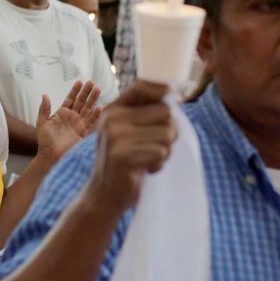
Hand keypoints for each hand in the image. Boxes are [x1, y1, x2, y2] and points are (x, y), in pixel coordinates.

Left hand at [34, 81, 101, 161]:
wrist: (50, 155)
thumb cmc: (44, 141)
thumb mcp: (42, 123)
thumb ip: (44, 109)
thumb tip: (45, 95)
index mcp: (61, 113)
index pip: (70, 99)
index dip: (75, 90)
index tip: (80, 82)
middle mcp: (71, 117)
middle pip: (81, 101)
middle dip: (86, 92)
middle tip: (91, 82)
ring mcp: (78, 124)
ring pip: (87, 109)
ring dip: (92, 99)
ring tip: (97, 89)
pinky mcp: (83, 132)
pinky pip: (91, 122)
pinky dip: (96, 115)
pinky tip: (100, 107)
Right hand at [84, 81, 175, 213]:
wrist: (103, 194)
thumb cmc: (122, 161)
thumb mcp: (125, 131)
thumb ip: (143, 113)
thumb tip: (175, 95)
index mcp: (113, 109)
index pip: (142, 86)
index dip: (163, 89)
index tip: (176, 97)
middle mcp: (112, 118)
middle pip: (164, 112)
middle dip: (169, 130)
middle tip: (155, 146)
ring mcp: (116, 136)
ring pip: (167, 133)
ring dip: (166, 150)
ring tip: (149, 158)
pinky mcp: (123, 155)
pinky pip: (161, 152)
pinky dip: (160, 164)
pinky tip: (146, 169)